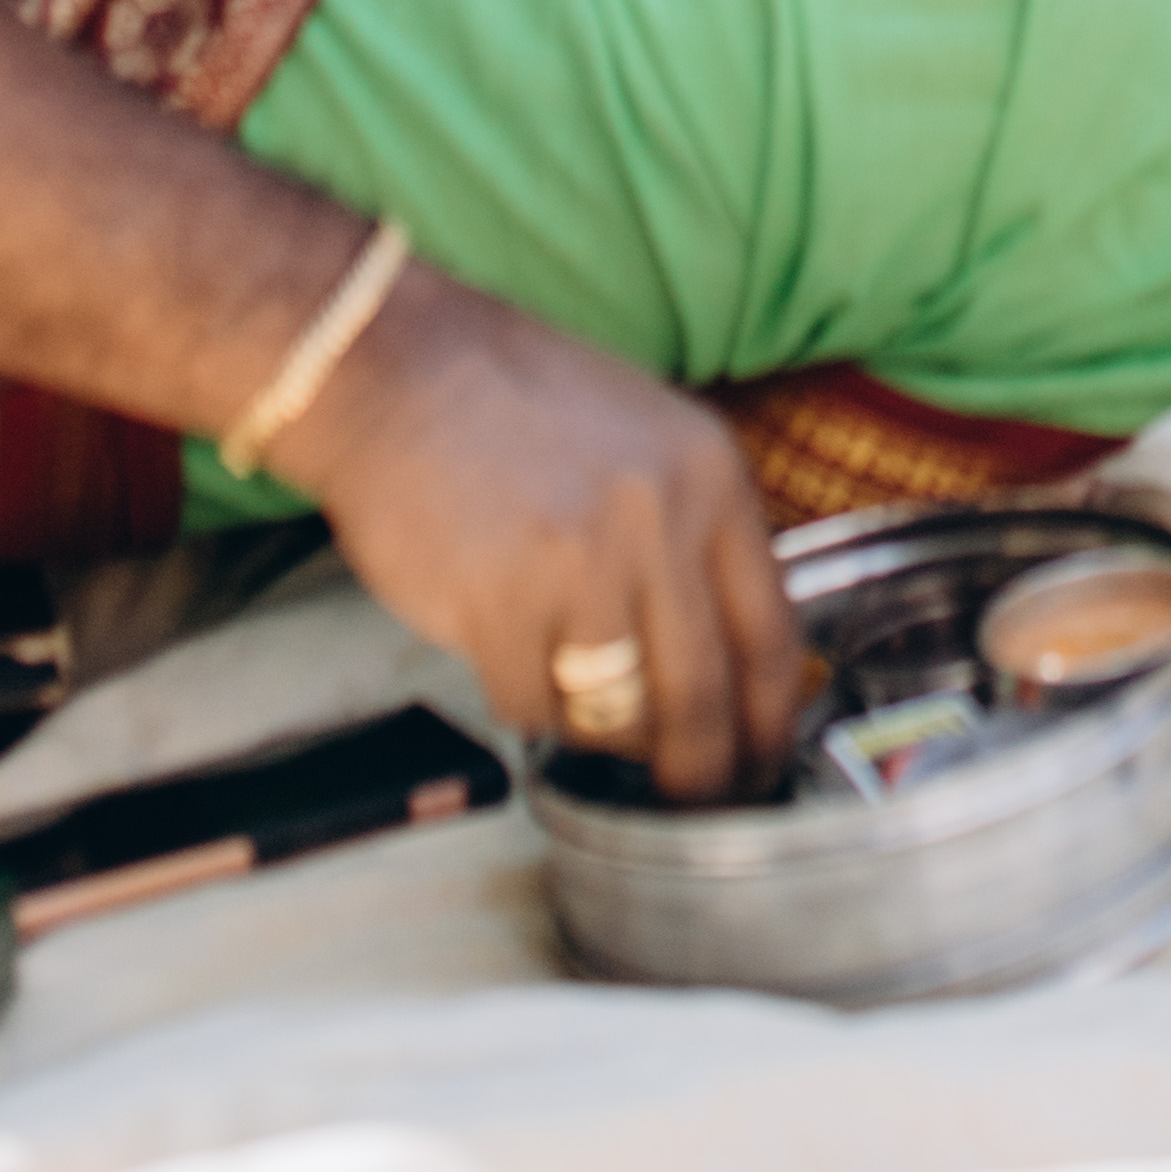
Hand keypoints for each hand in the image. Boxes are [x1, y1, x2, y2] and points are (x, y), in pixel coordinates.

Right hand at [301, 262, 808, 803]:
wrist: (400, 369)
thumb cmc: (519, 410)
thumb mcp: (647, 443)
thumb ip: (693, 538)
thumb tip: (727, 668)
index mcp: (712, 475)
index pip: (770, 634)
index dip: (769, 723)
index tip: (760, 767)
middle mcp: (662, 518)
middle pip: (700, 697)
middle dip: (698, 771)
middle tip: (687, 802)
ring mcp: (582, 562)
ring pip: (613, 712)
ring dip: (594, 728)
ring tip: (567, 686)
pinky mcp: (502, 603)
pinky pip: (530, 704)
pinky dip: (521, 698)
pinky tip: (501, 647)